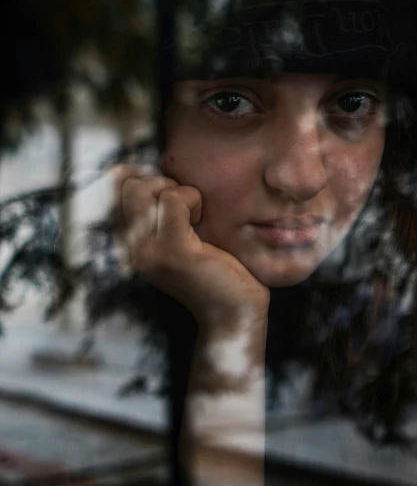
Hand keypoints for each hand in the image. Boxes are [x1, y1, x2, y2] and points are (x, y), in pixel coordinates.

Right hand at [112, 165, 269, 327]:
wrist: (233, 314)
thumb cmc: (215, 272)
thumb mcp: (181, 238)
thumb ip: (161, 212)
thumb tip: (149, 171)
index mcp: (132, 245)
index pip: (113, 190)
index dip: (142, 178)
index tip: (170, 195)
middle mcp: (132, 249)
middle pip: (124, 185)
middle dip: (158, 182)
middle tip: (184, 206)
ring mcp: (148, 251)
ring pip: (143, 189)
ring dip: (177, 191)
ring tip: (194, 216)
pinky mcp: (172, 251)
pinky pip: (173, 200)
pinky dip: (192, 200)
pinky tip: (202, 222)